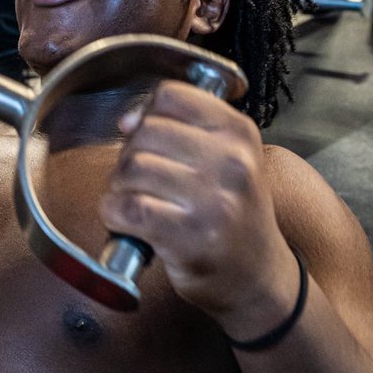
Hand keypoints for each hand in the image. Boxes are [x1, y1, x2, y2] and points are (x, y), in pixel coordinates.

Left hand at [100, 82, 298, 337]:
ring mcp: (214, 201)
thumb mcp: (228, 158)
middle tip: (142, 181)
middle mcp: (232, 162)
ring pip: (132, 168)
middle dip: (130, 155)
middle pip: (146, 132)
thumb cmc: (233, 214)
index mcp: (240, 132)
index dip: (145, 113)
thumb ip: (183, 129)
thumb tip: (127, 121)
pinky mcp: (190, 238)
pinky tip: (128, 223)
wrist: (258, 277)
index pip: (171, 95)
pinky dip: (114, 214)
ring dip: (121, 187)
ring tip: (138, 203)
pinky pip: (127, 208)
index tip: (144, 135)